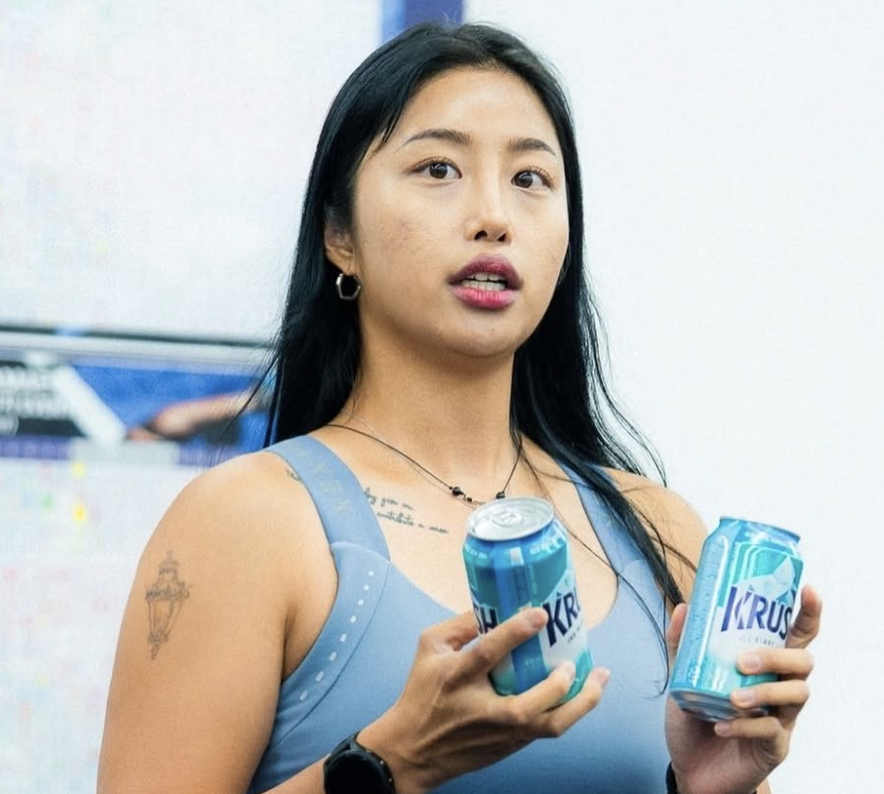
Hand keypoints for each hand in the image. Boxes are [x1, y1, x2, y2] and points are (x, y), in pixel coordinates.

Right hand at [360, 608, 609, 793]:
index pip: (488, 651)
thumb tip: (493, 604)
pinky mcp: (510, 746)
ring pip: (550, 725)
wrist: (411, 751)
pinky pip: (548, 729)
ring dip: (581, 703)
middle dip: (559, 683)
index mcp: (457, 676)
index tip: (540, 613)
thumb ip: (460, 624)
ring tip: (599, 677)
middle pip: (530, 704)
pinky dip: (570, 710)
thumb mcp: (429, 647)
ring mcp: (500, 732)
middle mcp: (482, 708)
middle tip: (572, 660)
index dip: (516, 631)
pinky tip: (583, 691)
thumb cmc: (421, 693)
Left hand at [665, 584, 821, 793]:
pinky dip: (746, 726)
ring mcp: (782, 717)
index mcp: (765, 664)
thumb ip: (683, 644)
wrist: (691, 768)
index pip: (796, 635)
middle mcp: (780, 686)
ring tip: (732, 698)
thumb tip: (685, 607)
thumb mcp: (684, 676)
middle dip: (777, 656)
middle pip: (802, 662)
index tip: (808, 591)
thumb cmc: (696, 717)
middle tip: (743, 660)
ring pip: (796, 694)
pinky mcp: (775, 747)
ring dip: (764, 691)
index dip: (807, 614)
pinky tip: (722, 725)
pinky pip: (772, 730)